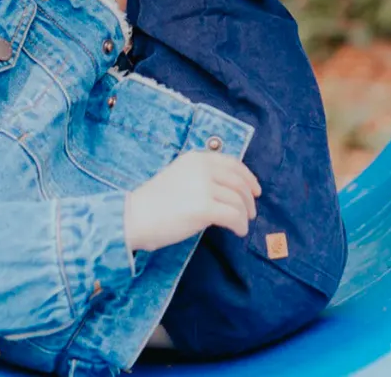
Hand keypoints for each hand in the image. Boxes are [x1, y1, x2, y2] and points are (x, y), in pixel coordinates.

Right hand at [124, 151, 260, 252]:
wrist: (134, 217)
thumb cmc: (153, 202)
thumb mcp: (179, 176)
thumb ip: (201, 177)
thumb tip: (226, 191)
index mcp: (196, 158)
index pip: (232, 163)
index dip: (248, 177)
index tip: (256, 189)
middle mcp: (202, 168)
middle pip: (239, 182)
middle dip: (249, 198)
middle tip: (251, 211)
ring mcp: (204, 187)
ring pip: (238, 200)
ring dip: (245, 214)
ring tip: (243, 224)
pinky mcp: (205, 208)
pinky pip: (233, 217)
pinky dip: (240, 225)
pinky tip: (238, 231)